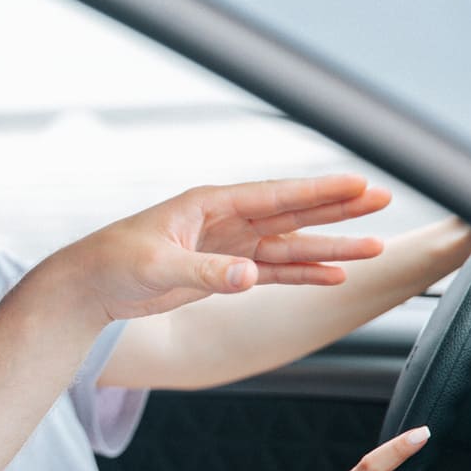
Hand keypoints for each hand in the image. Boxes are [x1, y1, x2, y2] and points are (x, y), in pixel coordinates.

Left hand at [68, 174, 389, 320]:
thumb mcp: (157, 266)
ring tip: (372, 247)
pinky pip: (271, 271)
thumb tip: (249, 276)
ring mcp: (225, 246)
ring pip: (287, 244)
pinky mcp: (222, 272)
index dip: (318, 191)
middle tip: (383, 201)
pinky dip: (301, 274)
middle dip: (337, 209)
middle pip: (291, 213)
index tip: (358, 185)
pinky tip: (333, 276)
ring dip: (328, 247)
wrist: (88, 286)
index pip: (274, 195)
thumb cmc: (112, 262)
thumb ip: (205, 271)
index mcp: (208, 204)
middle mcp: (223, 221)